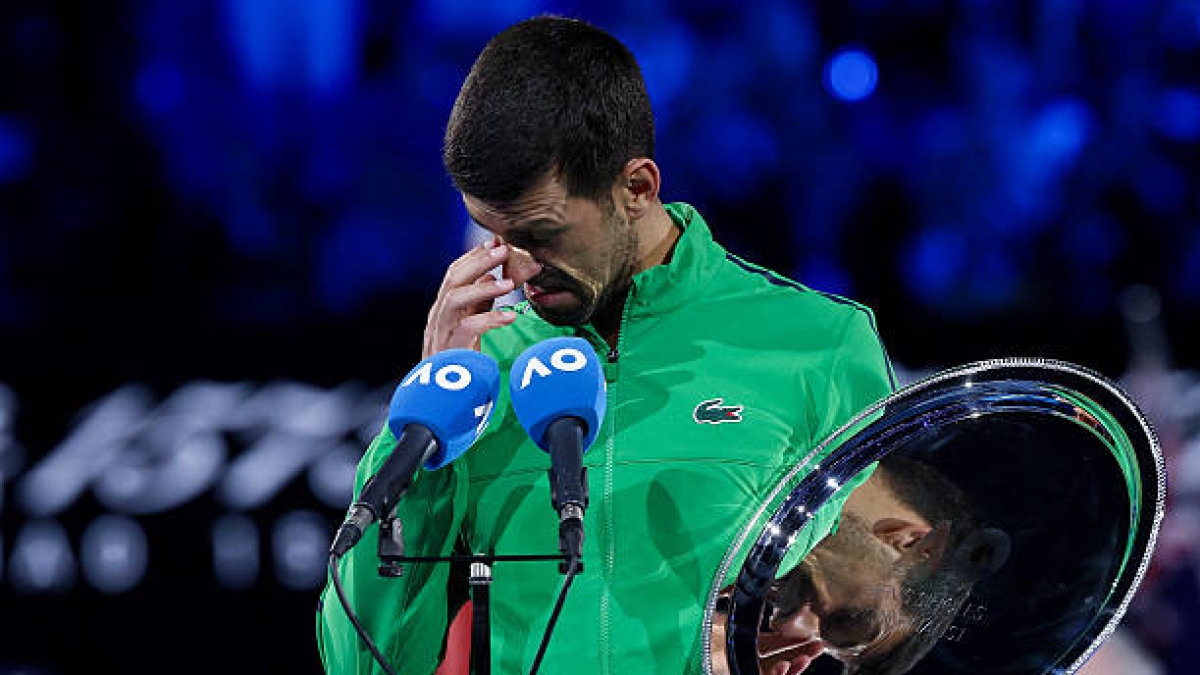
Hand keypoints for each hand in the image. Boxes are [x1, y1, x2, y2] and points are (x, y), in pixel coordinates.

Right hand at [423, 239, 541, 357]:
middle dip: (478, 261)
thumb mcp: (470, 323)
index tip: (497, 241)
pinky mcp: (448, 349)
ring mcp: (440, 331)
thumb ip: (479, 302)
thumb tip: (494, 275)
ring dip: (482, 287)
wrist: (440, 394)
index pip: (455, 272)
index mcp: (444, 306)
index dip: (475, 255)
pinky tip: (510, 317)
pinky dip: (489, 319)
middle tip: (504, 250)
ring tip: (508, 283)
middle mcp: (438, 314)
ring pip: (454, 299)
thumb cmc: (457, 357)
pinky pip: (467, 328)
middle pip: (453, 279)